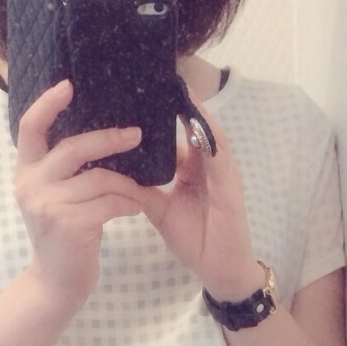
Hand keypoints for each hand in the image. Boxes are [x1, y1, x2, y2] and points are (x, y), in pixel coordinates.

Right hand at [14, 80, 147, 308]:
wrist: (57, 283)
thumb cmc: (64, 238)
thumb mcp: (54, 198)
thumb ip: (64, 170)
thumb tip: (97, 137)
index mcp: (26, 172)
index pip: (29, 128)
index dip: (47, 104)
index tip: (68, 85)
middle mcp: (31, 185)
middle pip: (73, 148)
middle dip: (108, 139)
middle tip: (135, 134)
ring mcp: (48, 205)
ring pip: (99, 179)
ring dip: (127, 183)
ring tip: (142, 189)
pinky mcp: (70, 225)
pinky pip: (109, 203)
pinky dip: (128, 203)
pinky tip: (137, 207)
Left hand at [134, 103, 263, 301]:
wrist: (221, 270)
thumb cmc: (197, 241)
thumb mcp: (162, 212)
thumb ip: (144, 191)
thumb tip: (115, 174)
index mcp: (193, 169)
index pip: (176, 134)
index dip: (161, 115)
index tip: (141, 93)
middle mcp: (209, 165)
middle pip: (194, 126)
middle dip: (179, 102)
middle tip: (158, 75)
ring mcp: (223, 172)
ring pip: (208, 133)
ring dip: (195, 110)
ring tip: (179, 86)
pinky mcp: (230, 185)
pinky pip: (219, 155)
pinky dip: (209, 136)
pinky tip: (196, 119)